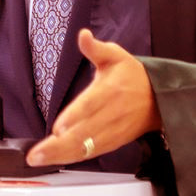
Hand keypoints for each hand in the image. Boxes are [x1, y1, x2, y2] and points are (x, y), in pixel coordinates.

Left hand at [26, 29, 160, 165]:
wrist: (160, 99)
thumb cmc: (132, 76)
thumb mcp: (116, 56)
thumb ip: (96, 49)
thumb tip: (83, 35)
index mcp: (110, 91)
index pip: (91, 105)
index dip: (75, 117)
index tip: (58, 127)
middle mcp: (111, 114)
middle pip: (84, 133)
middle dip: (58, 145)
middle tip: (35, 153)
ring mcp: (112, 131)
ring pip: (85, 147)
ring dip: (61, 155)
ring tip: (38, 159)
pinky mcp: (113, 142)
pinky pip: (91, 152)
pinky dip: (72, 158)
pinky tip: (54, 159)